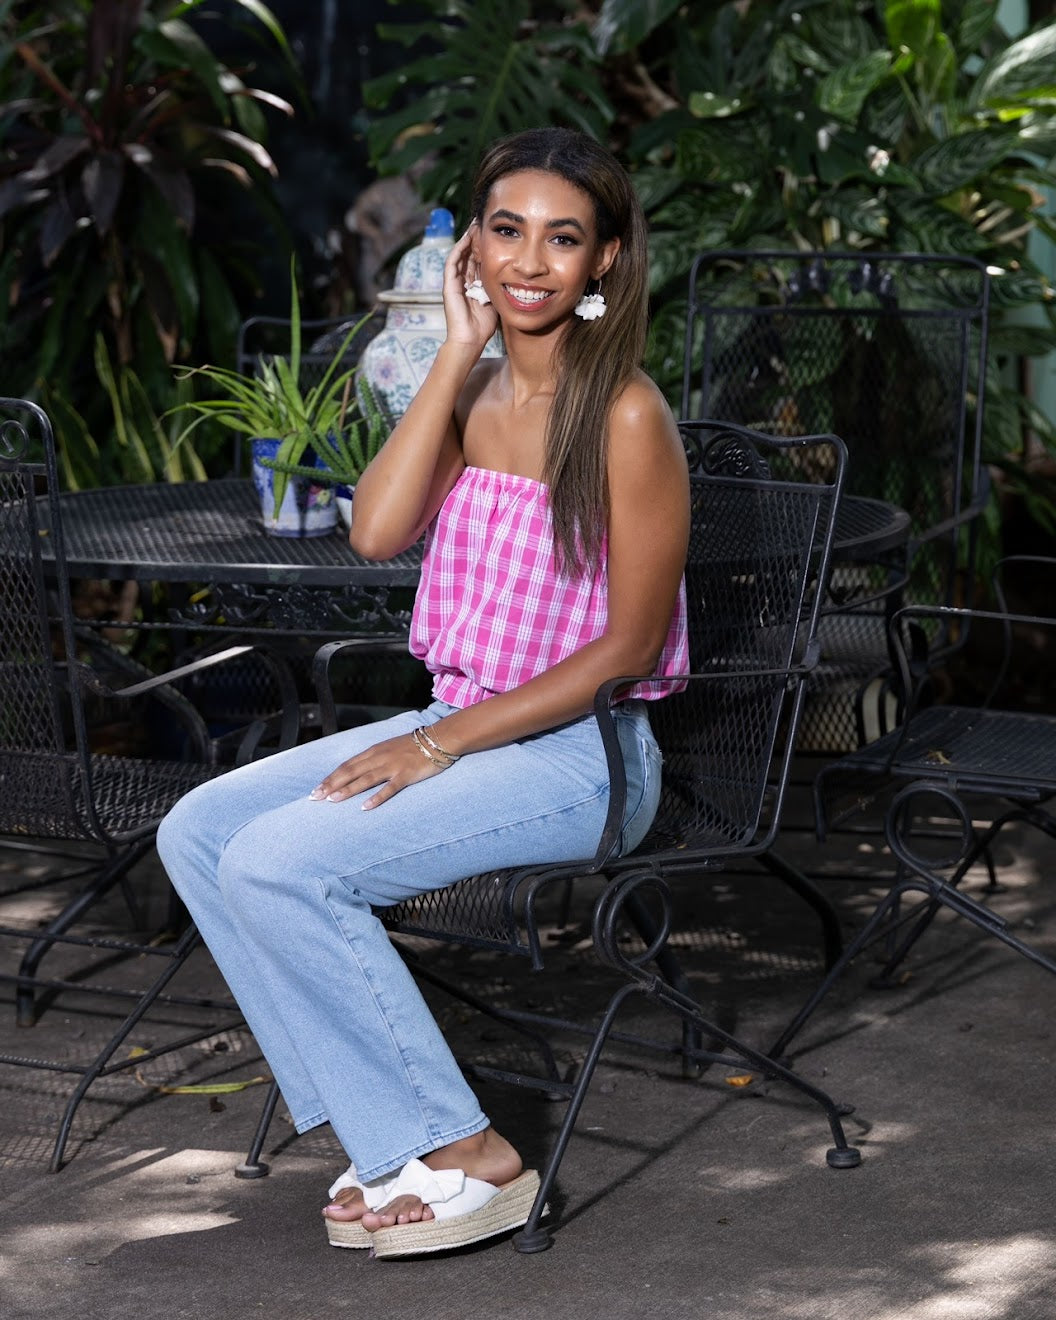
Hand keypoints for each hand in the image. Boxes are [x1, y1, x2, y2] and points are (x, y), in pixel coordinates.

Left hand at [308, 733, 446, 809]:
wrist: (437, 739)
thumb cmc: (413, 746)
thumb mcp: (389, 748)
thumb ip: (374, 759)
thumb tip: (358, 770)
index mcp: (373, 751)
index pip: (346, 765)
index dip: (330, 777)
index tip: (316, 789)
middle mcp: (379, 758)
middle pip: (350, 772)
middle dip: (331, 784)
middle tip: (315, 797)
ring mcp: (392, 766)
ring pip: (365, 779)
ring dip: (347, 790)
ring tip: (332, 800)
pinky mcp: (405, 774)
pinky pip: (389, 788)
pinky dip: (376, 797)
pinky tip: (365, 807)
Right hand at [442, 224, 497, 349]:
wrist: (470, 340)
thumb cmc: (483, 326)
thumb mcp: (496, 300)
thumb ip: (500, 287)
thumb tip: (516, 276)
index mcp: (474, 285)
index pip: (479, 260)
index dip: (486, 247)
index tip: (495, 233)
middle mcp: (463, 281)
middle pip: (469, 254)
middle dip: (476, 239)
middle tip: (484, 222)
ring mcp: (454, 282)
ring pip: (460, 254)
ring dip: (467, 239)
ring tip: (475, 224)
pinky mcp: (448, 284)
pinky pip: (453, 262)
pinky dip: (459, 249)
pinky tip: (467, 237)